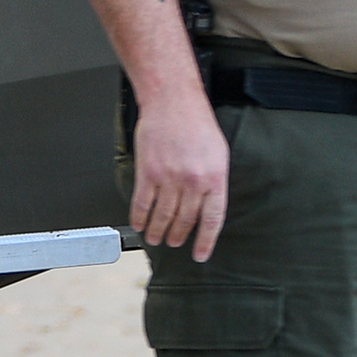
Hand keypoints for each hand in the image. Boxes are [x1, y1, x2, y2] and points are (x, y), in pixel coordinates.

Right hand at [130, 91, 230, 260]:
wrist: (172, 102)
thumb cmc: (196, 124)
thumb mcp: (218, 154)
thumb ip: (214, 181)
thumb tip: (207, 206)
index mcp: (215, 179)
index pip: (212, 220)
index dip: (205, 241)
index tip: (199, 254)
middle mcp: (193, 181)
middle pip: (185, 220)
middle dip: (178, 236)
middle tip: (173, 243)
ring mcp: (170, 177)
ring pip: (163, 215)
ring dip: (157, 230)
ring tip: (154, 238)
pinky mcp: (149, 171)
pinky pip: (143, 201)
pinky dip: (139, 216)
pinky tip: (138, 223)